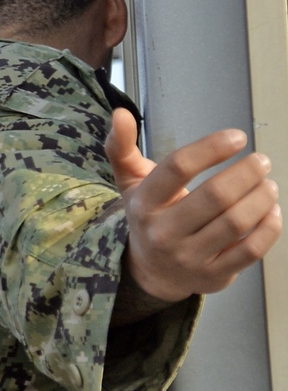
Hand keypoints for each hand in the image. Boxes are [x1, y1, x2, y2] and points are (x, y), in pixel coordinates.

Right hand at [105, 108, 280, 303]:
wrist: (149, 273)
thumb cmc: (148, 219)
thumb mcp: (130, 183)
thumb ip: (122, 146)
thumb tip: (121, 113)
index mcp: (144, 205)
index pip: (178, 167)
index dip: (212, 147)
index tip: (237, 137)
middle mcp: (163, 234)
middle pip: (215, 195)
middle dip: (247, 172)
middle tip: (261, 162)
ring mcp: (189, 258)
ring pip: (237, 222)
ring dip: (262, 197)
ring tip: (268, 185)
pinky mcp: (212, 277)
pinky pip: (251, 250)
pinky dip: (269, 227)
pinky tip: (271, 212)